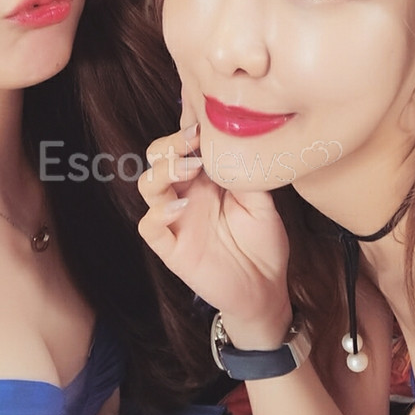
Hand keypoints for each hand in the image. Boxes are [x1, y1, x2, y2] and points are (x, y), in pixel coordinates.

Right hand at [137, 118, 291, 345]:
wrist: (266, 289)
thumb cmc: (264, 244)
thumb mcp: (262, 202)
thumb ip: (246, 176)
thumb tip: (237, 145)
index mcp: (205, 181)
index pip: (181, 148)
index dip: (185, 133)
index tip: (202, 124)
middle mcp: (186, 196)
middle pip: (157, 160)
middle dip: (169, 145)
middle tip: (193, 141)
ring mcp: (176, 221)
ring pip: (147, 187)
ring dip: (163, 172)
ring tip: (190, 168)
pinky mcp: (172, 249)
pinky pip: (149, 228)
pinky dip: (157, 214)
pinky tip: (179, 207)